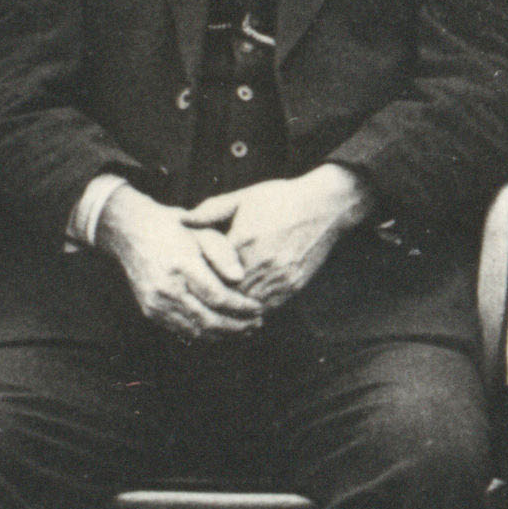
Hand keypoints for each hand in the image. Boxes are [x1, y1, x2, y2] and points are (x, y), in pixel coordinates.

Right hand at [99, 189, 268, 341]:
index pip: (218, 297)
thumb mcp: (202, 231)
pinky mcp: (150, 310)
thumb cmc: (176, 229)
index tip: (259, 308)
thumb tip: (240, 279)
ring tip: (244, 330)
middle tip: (257, 323)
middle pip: (208, 320)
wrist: (132, 231)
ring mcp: (155, 302)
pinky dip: (204, 334)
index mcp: (182, 265)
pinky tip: (221, 331)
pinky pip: (181, 330)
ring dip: (223, 335)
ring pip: (195, 331)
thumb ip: (223, 254)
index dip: (241, 307)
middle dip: (237, 326)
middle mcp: (166, 288)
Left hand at [193, 168, 370, 309]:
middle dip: (215, 298)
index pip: (213, 271)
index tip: (190, 282)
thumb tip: (182, 221)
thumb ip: (211, 211)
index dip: (200, 279)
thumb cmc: (281, 198)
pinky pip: (270, 306)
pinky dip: (256, 308)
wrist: (324, 204)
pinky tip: (246, 307)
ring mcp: (280, 275)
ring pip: (248, 305)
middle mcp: (261, 261)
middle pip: (229, 293)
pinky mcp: (294, 283)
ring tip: (220, 311)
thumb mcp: (243, 197)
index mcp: (244, 240)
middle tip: (200, 303)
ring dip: (235, 308)